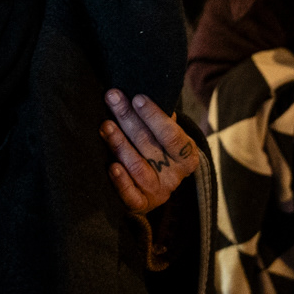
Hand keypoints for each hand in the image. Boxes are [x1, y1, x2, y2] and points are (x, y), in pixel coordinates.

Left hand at [102, 90, 200, 214]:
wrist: (158, 185)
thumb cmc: (159, 149)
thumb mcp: (168, 135)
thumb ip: (162, 118)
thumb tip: (144, 88)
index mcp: (187, 156)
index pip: (172, 134)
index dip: (154, 116)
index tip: (137, 98)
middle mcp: (175, 175)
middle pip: (149, 145)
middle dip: (128, 118)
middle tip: (112, 98)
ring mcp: (159, 192)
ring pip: (138, 168)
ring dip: (120, 144)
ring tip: (105, 126)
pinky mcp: (142, 204)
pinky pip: (131, 196)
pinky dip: (121, 182)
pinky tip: (111, 166)